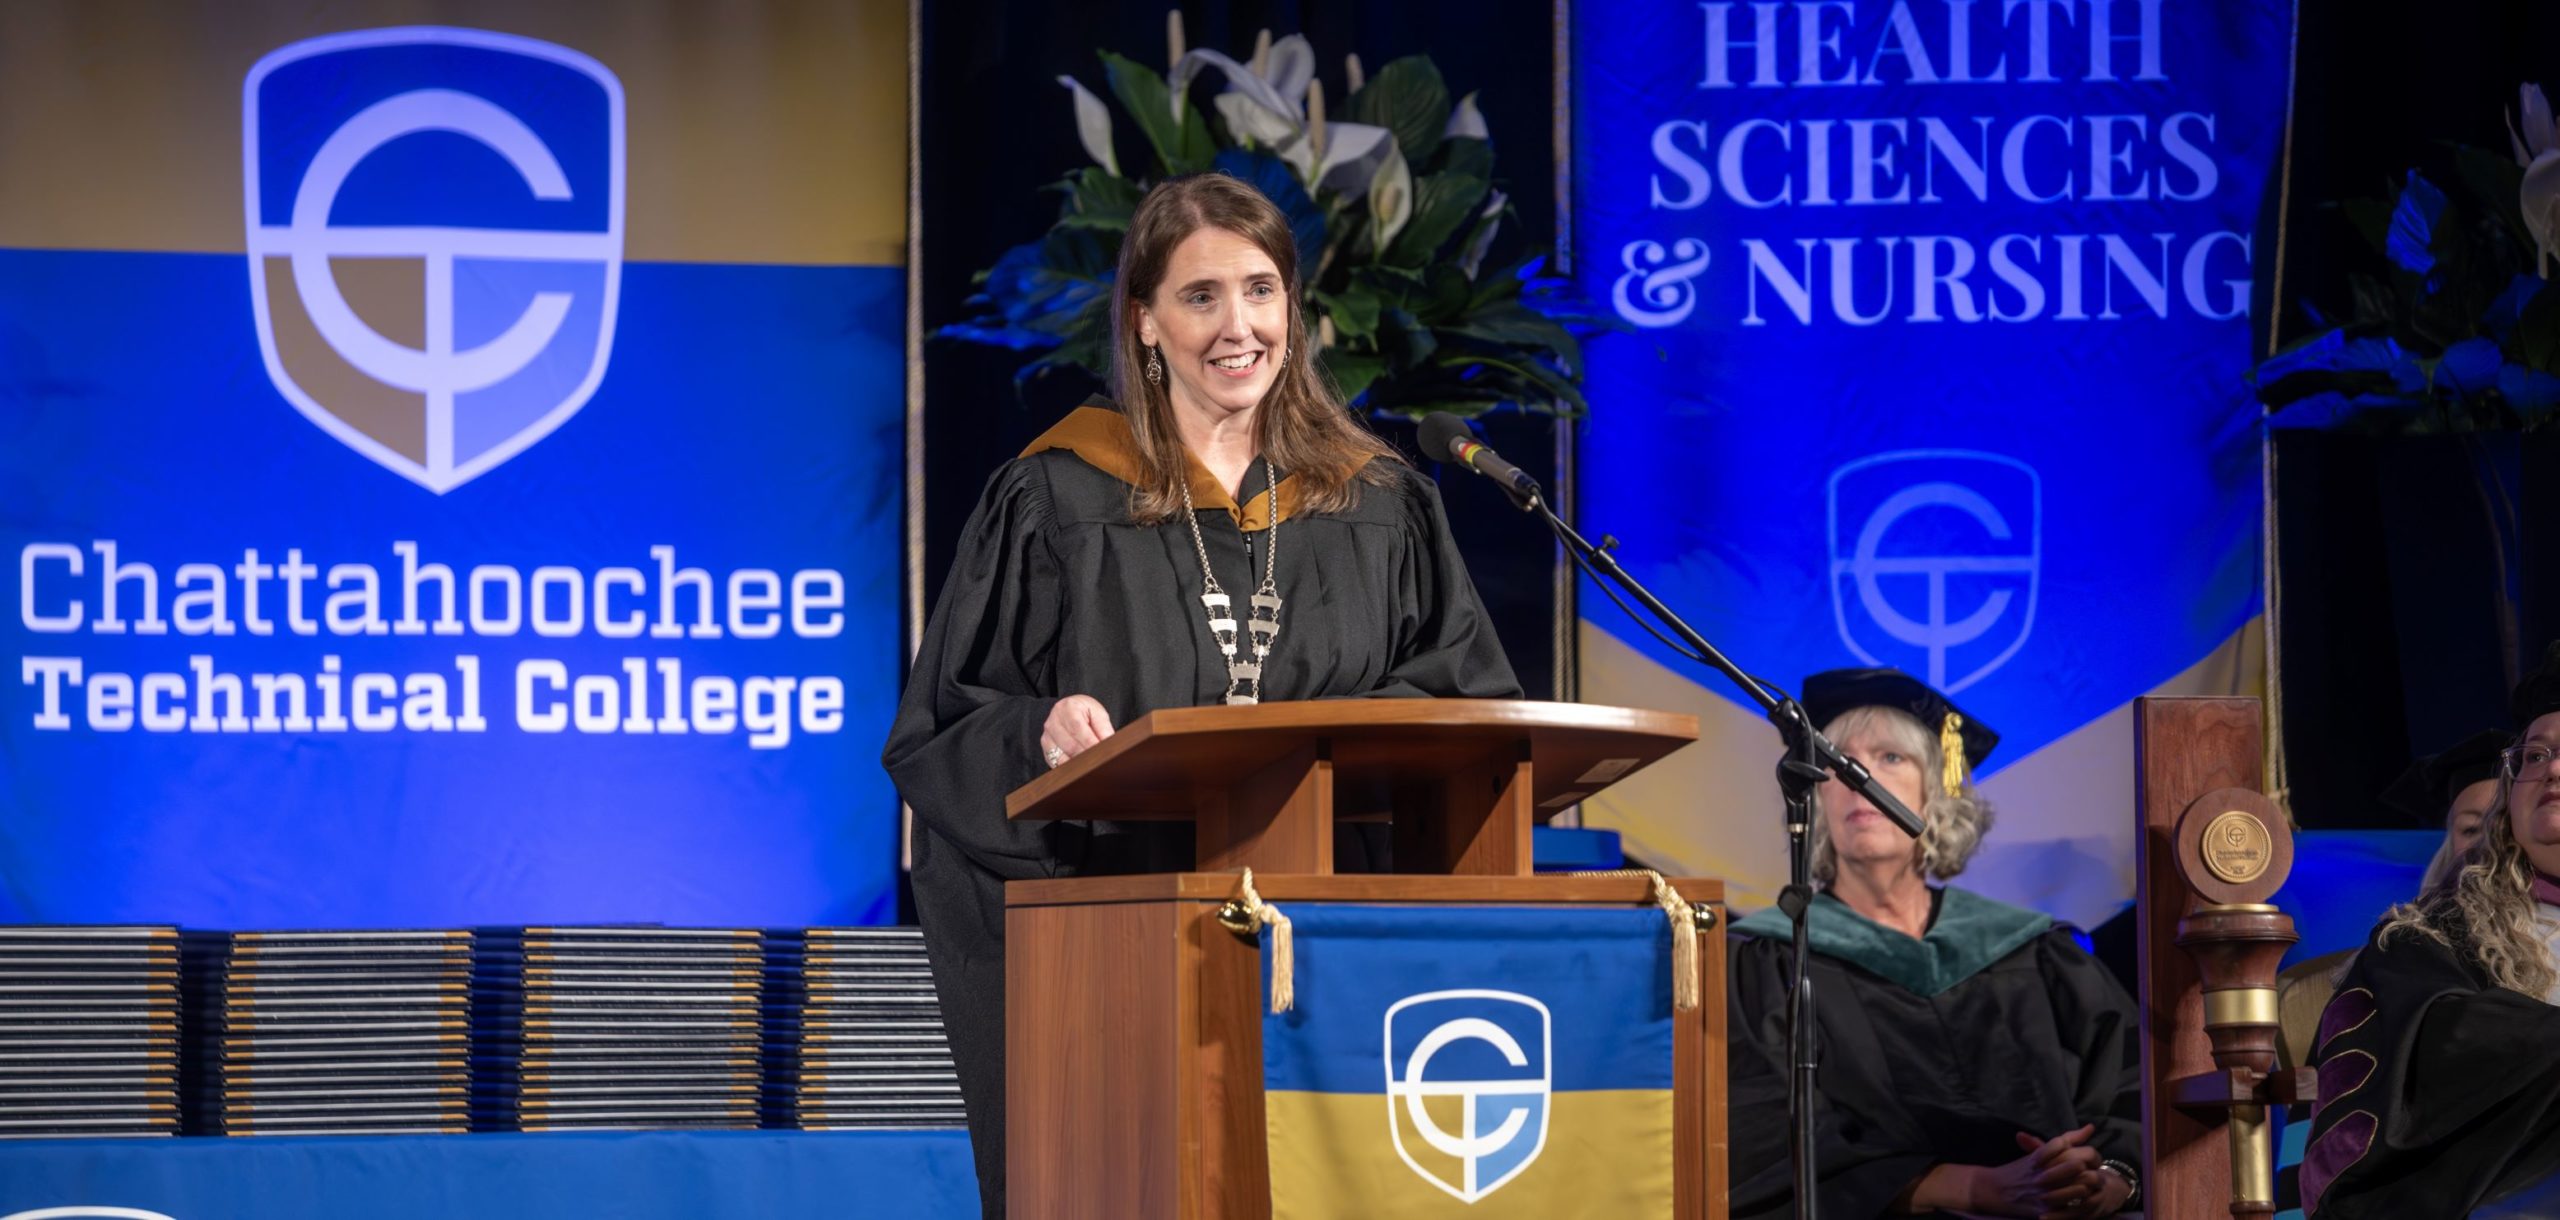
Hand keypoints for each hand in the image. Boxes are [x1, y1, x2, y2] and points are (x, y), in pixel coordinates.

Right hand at [1040, 695, 1113, 767]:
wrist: (1069, 710)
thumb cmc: (1085, 712)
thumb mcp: (1098, 713)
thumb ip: (1104, 728)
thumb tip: (1109, 744)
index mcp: (1067, 708)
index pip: (1078, 730)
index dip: (1091, 744)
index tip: (1102, 754)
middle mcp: (1053, 722)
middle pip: (1070, 746)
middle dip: (1087, 756)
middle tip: (1100, 763)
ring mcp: (1047, 737)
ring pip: (1062, 758)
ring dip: (1078, 765)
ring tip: (1092, 768)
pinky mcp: (1046, 750)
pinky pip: (1057, 764)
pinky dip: (1070, 769)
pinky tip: (1080, 770)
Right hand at [1924, 1125, 2094, 1218]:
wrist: (1992, 1191)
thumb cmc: (2019, 1170)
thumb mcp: (2038, 1152)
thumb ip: (2066, 1139)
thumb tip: (2091, 1127)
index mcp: (2039, 1155)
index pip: (2066, 1145)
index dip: (2085, 1151)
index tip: (2091, 1158)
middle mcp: (2040, 1172)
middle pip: (2076, 1164)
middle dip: (2089, 1168)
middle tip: (2094, 1171)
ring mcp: (2042, 1191)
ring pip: (2078, 1186)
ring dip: (2087, 1186)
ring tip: (2089, 1186)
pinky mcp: (2044, 1209)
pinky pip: (2071, 1205)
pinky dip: (2079, 1202)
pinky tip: (2081, 1199)